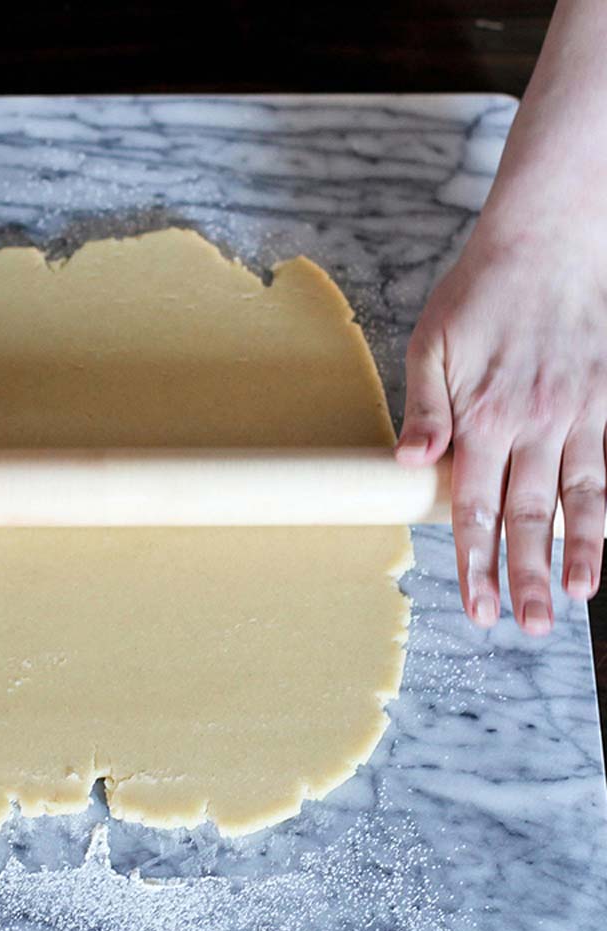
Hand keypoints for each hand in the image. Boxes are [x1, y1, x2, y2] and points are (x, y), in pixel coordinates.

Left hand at [396, 217, 606, 634]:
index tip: (476, 605)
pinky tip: (598, 547)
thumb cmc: (480, 292)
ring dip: (570, 555)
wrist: (550, 239)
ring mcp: (575, 416)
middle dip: (521, 576)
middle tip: (522, 626)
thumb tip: (408, 464)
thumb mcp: (431, 343)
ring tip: (568, 602)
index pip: (475, 506)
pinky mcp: (603, 404)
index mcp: (481, 416)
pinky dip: (603, 513)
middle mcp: (532, 425)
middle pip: (525, 516)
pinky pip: (606, 469)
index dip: (475, 560)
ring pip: (573, 502)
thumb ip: (423, 408)